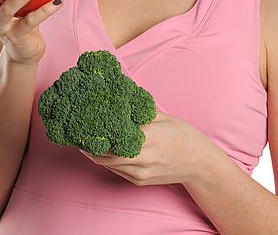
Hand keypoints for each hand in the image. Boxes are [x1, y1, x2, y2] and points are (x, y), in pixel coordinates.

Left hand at [79, 111, 210, 186]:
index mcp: (146, 138)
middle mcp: (141, 158)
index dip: (95, 131)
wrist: (199, 164)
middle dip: (88, 144)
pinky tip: (101, 150)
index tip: (83, 121)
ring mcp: (139, 173)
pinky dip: (106, 160)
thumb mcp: (162, 116)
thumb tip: (121, 95)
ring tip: (84, 139)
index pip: (112, 136)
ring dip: (94, 153)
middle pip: (104, 154)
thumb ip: (139, 110)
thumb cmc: (183, 136)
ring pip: (108, 164)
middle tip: (77, 131)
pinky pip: (116, 170)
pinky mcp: (139, 181)